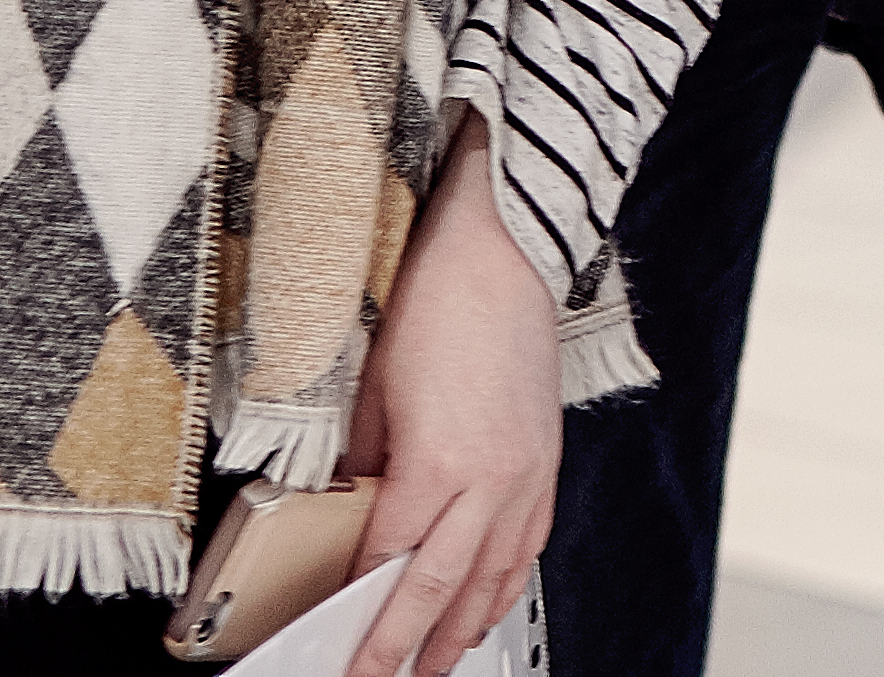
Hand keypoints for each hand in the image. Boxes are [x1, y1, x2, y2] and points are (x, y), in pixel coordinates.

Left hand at [350, 119, 557, 676]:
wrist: (505, 248)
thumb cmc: (436, 299)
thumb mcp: (371, 383)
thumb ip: (359, 457)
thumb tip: (343, 505)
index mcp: (441, 461)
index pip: (390, 559)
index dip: (361, 607)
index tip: (337, 641)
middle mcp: (492, 480)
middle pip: (443, 587)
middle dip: (407, 645)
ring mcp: (527, 473)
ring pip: (494, 577)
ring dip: (462, 629)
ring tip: (436, 666)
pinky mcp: (546, 460)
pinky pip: (528, 545)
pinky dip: (504, 585)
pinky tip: (489, 603)